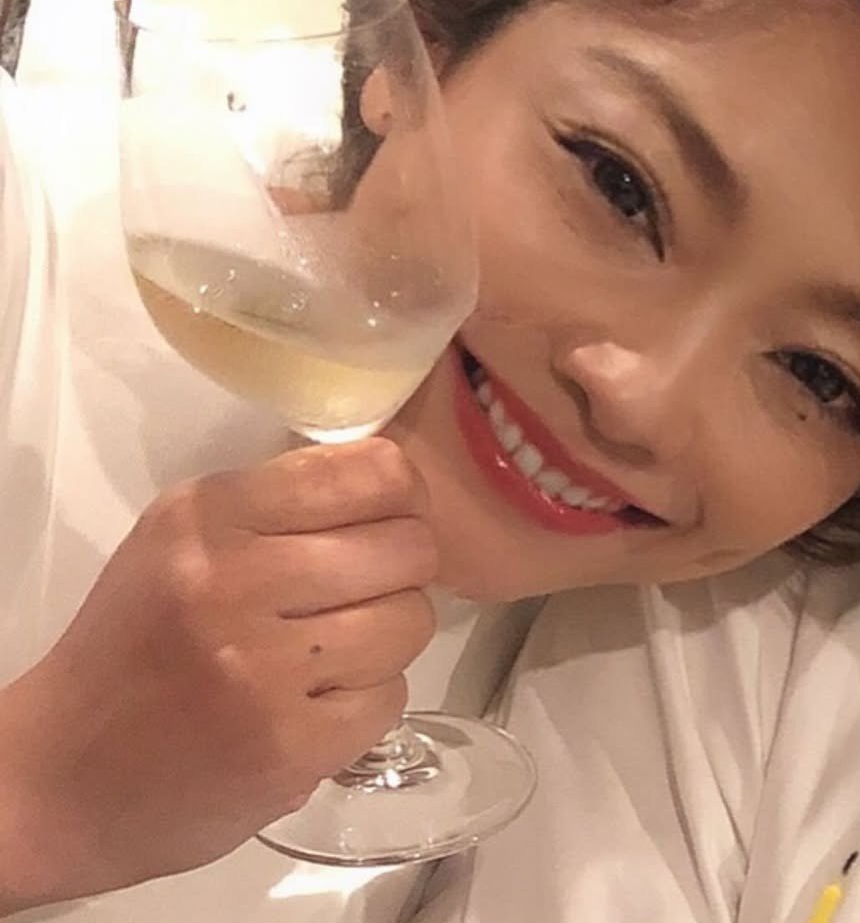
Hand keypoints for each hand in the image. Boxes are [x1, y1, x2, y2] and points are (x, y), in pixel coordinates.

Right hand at [0, 437, 435, 910]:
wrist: (59, 774)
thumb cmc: (135, 640)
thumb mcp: (183, 540)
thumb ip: (280, 503)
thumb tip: (396, 483)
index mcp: (209, 515)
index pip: (372, 473)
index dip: (403, 495)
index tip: (392, 516)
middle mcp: (235, 581)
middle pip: (408, 548)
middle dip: (402, 568)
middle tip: (366, 590)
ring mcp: (263, 670)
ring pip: (411, 621)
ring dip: (391, 636)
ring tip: (339, 651)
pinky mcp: (289, 749)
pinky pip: (393, 697)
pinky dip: (369, 701)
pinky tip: (321, 703)